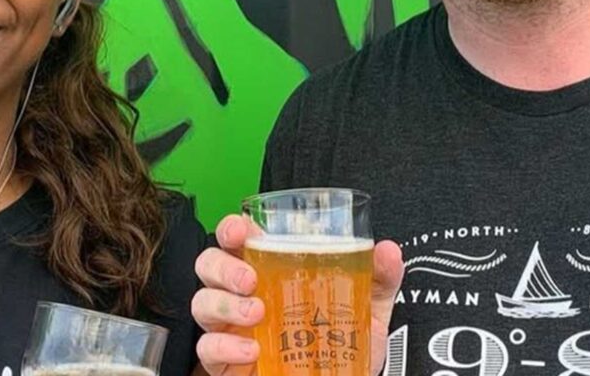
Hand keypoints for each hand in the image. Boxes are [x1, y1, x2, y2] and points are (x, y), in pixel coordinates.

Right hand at [192, 214, 404, 375]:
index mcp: (269, 269)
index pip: (237, 237)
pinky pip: (207, 347)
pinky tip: (251, 349)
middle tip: (250, 279)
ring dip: (224, 303)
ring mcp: (230, 327)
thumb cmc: (342, 347)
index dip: (231, 227)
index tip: (242, 230)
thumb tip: (388, 250)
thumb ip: (379, 279)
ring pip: (201, 301)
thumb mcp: (366, 310)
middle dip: (222, 265)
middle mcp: (242, 293)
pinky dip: (225, 346)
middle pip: (208, 263)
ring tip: (257, 313)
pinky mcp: (224, 362)